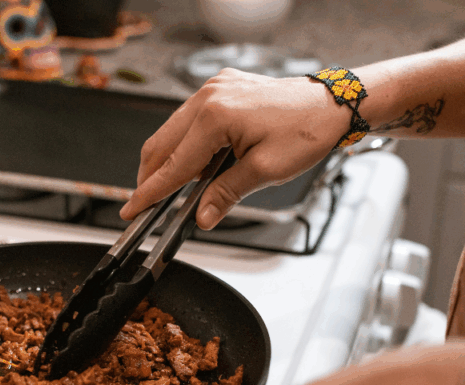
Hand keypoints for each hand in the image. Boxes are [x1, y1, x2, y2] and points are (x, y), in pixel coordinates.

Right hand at [120, 68, 348, 229]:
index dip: (150, 192)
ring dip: (168, 161)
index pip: (173, 164)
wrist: (332, 104)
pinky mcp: (221, 88)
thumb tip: (202, 216)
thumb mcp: (265, 171)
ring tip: (172, 190)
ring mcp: (214, 88)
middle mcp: (209, 96)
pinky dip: (186, 144)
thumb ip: (225, 194)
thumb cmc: (307, 130)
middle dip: (150, 177)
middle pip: (162, 144)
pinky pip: (189, 119)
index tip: (132, 210)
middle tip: (144, 205)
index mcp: (216, 116)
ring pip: (172, 131)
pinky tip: (196, 165)